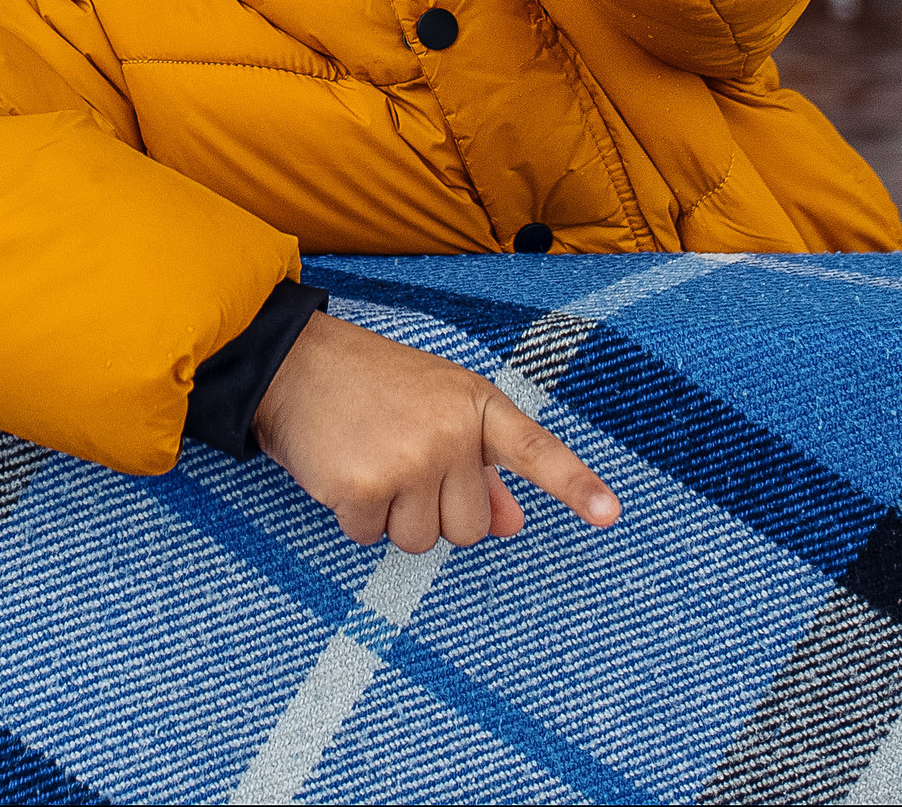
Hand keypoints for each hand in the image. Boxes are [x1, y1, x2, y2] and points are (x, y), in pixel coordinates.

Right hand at [252, 312, 620, 551]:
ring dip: (392, 516)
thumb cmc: (368, 386)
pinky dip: (354, 515)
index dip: (574, 485)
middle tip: (398, 462)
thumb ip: (479, 467)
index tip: (609, 513)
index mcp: (474, 405)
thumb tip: (511, 523)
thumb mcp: (435, 409)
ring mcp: (410, 460)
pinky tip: (342, 470)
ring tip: (369, 462)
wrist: (292, 363)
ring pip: (421, 540)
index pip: (534, 449)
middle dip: (432, 510)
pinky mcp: (366, 486)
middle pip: (469, 528)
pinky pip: (372, 537)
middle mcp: (450, 433)